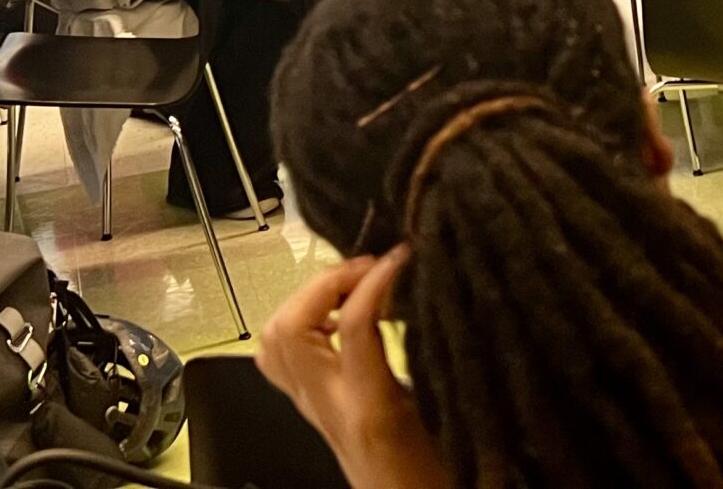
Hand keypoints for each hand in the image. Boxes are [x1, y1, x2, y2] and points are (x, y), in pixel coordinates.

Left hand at [258, 250, 444, 488]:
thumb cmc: (437, 476)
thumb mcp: (450, 411)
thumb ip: (441, 359)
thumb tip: (444, 298)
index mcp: (373, 409)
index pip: (354, 325)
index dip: (375, 280)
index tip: (404, 256)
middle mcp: (330, 408)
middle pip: (289, 328)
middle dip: (325, 282)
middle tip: (372, 268)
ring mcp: (313, 410)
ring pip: (273, 341)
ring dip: (305, 300)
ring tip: (352, 286)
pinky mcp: (312, 411)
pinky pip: (278, 359)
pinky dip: (298, 325)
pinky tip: (335, 320)